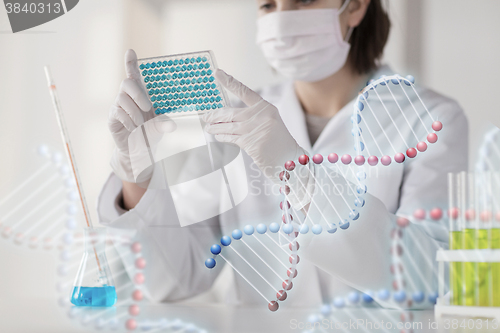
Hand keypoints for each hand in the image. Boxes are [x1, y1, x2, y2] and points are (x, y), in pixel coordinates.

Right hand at [108, 49, 174, 183]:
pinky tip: (133, 128)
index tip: (130, 51)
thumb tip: (172, 125)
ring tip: (141, 125)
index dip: (131, 62)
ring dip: (134, 112)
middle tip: (147, 106)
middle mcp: (128, 97)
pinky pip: (117, 112)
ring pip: (122, 99)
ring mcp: (118, 105)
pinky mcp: (112, 116)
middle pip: (127, 83)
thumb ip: (164, 124)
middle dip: (137, 92)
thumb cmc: (150, 134)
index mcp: (141, 94)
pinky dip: (128, 121)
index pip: (133, 74)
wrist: (138, 151)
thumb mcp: (160, 128)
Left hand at [203, 70, 311, 206]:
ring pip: (227, 126)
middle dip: (215, 115)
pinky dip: (222, 137)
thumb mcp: (269, 123)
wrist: (289, 159)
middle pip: (230, 112)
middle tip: (206, 116)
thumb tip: (229, 117)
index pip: (243, 91)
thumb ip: (252, 118)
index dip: (229, 82)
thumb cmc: (279, 142)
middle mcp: (260, 115)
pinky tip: (217, 136)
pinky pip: (230, 137)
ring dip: (214, 127)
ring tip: (207, 127)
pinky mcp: (249, 142)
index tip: (217, 73)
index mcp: (265, 107)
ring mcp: (254, 128)